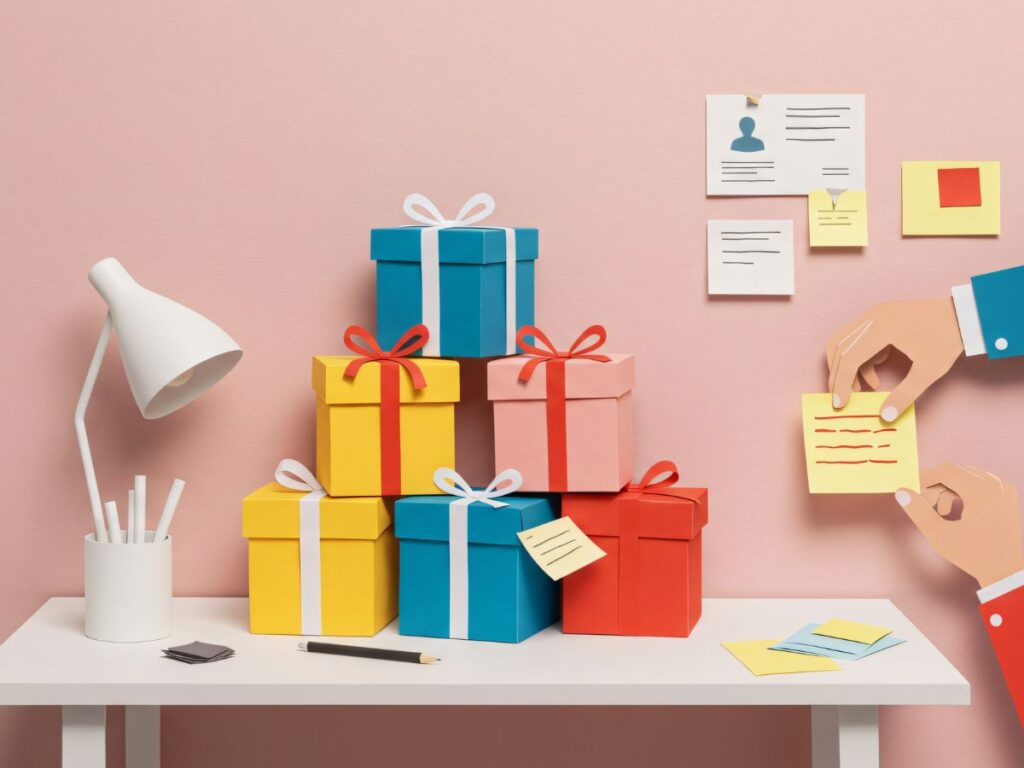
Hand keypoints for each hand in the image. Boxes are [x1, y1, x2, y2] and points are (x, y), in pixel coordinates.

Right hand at [826, 298, 963, 421]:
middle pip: (838, 347)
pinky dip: (859, 355)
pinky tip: (877, 370)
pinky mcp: (878, 315)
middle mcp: (871, 317)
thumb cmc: (948, 340)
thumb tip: (884, 417)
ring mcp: (873, 313)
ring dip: (846, 364)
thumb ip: (905, 395)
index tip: (839, 404)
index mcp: (881, 328)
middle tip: (846, 396)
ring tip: (864, 386)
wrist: (965, 314)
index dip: (841, 382)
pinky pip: (856, 336)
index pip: (848, 357)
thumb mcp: (929, 372)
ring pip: (843, 341)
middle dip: (838, 374)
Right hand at [896, 464, 1023, 587]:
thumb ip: (918, 511)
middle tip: (927, 506)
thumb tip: (901, 491)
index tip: (912, 492)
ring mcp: (1003, 487)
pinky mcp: (1006, 493)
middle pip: (956, 471)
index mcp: (982, 491)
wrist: (1007, 571)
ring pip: (966, 475)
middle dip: (936, 486)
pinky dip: (963, 491)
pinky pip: (978, 482)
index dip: (925, 479)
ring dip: (949, 489)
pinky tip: (958, 510)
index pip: (946, 471)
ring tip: (943, 513)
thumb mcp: (940, 535)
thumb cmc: (973, 555)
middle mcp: (996, 483)